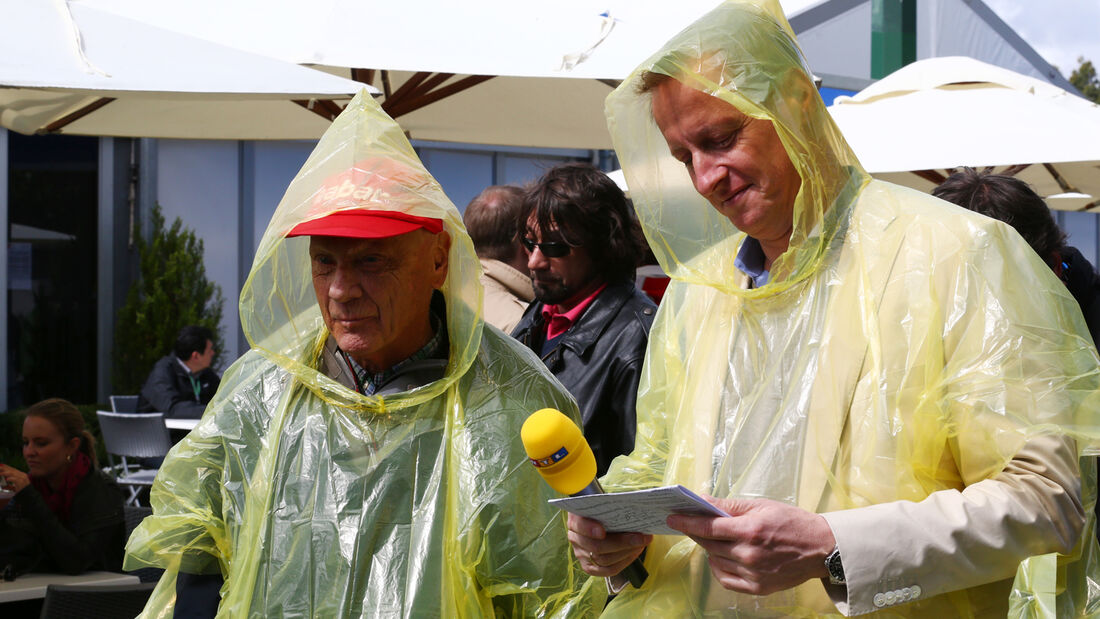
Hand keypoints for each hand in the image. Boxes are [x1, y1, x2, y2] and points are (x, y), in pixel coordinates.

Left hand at [0, 463, 30, 493]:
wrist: (29, 496)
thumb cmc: (22, 490)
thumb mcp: (16, 484)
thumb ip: (12, 479)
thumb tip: (6, 478)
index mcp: (21, 474)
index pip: (12, 469)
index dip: (6, 466)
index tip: (0, 465)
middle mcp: (22, 475)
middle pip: (12, 470)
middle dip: (5, 468)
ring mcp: (23, 479)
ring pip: (14, 474)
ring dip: (6, 473)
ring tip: (0, 473)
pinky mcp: (23, 484)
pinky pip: (17, 480)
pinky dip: (12, 479)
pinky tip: (7, 479)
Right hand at [567, 513, 651, 576]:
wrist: (597, 518)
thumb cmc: (601, 509)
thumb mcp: (601, 504)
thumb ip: (610, 508)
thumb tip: (632, 511)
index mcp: (575, 519)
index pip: (579, 525)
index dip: (589, 529)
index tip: (602, 531)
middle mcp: (575, 538)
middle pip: (596, 547)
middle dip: (622, 543)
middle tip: (641, 537)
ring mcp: (581, 554)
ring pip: (603, 560)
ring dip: (627, 552)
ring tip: (642, 543)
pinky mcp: (590, 567)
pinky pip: (608, 570)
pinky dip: (624, 562)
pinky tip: (635, 552)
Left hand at [666, 496, 835, 595]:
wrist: (821, 549)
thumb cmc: (792, 522)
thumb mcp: (762, 506)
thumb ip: (729, 506)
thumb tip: (702, 500)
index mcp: (750, 530)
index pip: (708, 527)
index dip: (686, 522)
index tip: (672, 517)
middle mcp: (749, 554)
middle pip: (708, 544)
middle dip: (696, 533)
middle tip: (689, 524)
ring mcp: (753, 574)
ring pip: (715, 561)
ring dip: (709, 549)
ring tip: (714, 539)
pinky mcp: (757, 588)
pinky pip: (725, 579)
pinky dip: (718, 567)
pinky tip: (722, 557)